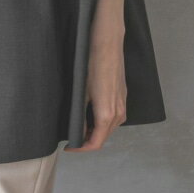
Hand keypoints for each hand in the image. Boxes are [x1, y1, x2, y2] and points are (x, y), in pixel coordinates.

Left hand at [62, 30, 126, 151]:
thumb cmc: (92, 64)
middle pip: (104, 137)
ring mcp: (123, 104)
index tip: (70, 146)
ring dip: (96, 132)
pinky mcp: (123, 96)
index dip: (81, 148)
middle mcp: (118, 113)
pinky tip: (91, 114)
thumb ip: (81, 115)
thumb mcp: (81, 92)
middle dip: (88, 141)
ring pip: (109, 128)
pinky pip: (114, 117)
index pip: (96, 143)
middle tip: (72, 137)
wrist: (107, 44)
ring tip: (80, 126)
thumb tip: (77, 131)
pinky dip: (103, 122)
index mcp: (107, 114)